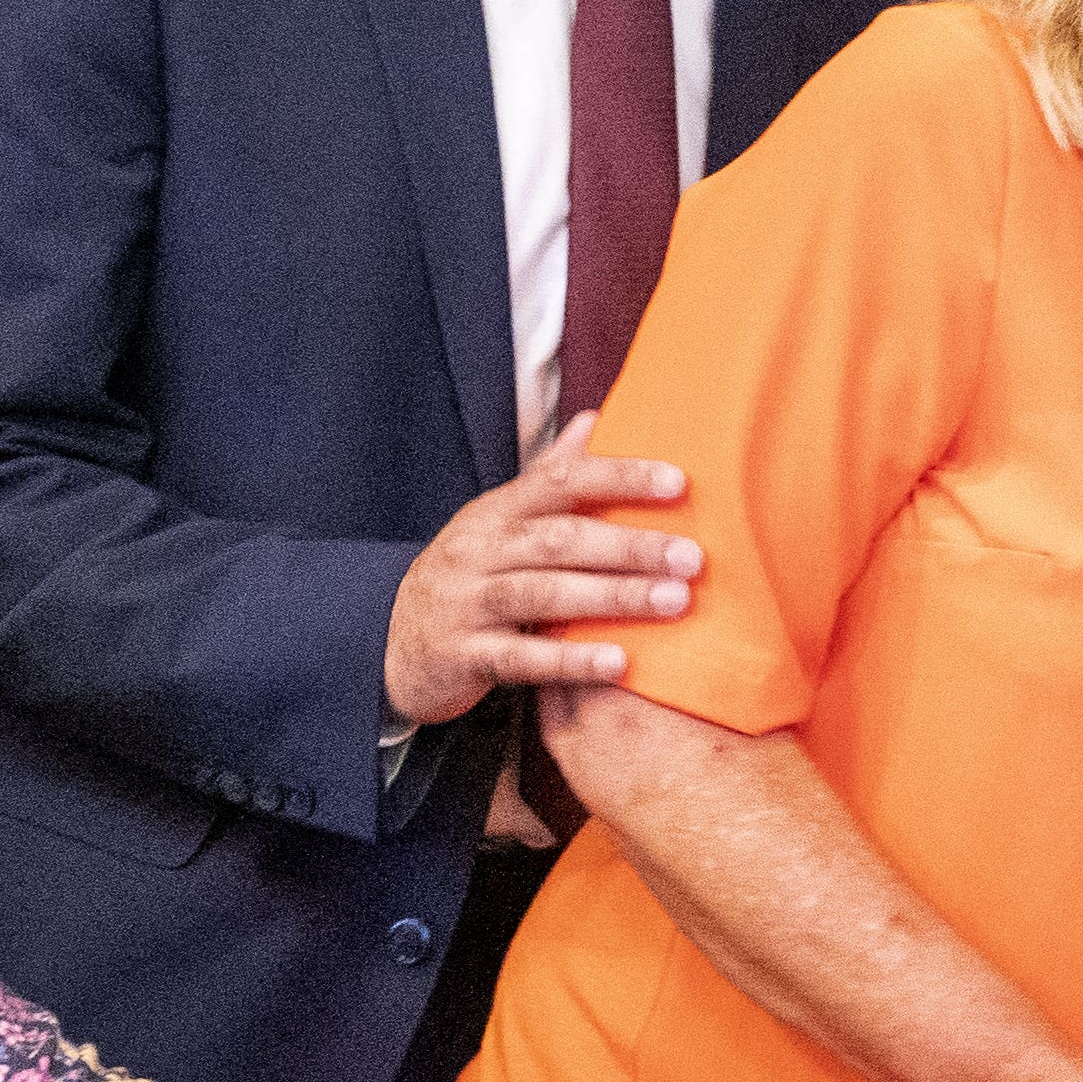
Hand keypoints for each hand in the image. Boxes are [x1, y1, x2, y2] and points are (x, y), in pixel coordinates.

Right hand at [383, 414, 697, 727]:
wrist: (389, 644)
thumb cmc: (469, 577)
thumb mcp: (500, 523)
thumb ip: (550, 477)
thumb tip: (596, 418)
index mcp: (496, 512)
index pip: (560, 482)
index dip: (619, 478)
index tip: (679, 483)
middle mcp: (478, 551)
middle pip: (560, 540)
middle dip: (630, 546)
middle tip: (693, 557)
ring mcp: (466, 603)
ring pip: (543, 595)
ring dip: (613, 597)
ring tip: (675, 602)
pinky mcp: (462, 656)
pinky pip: (522, 658)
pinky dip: (572, 660)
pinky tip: (622, 663)